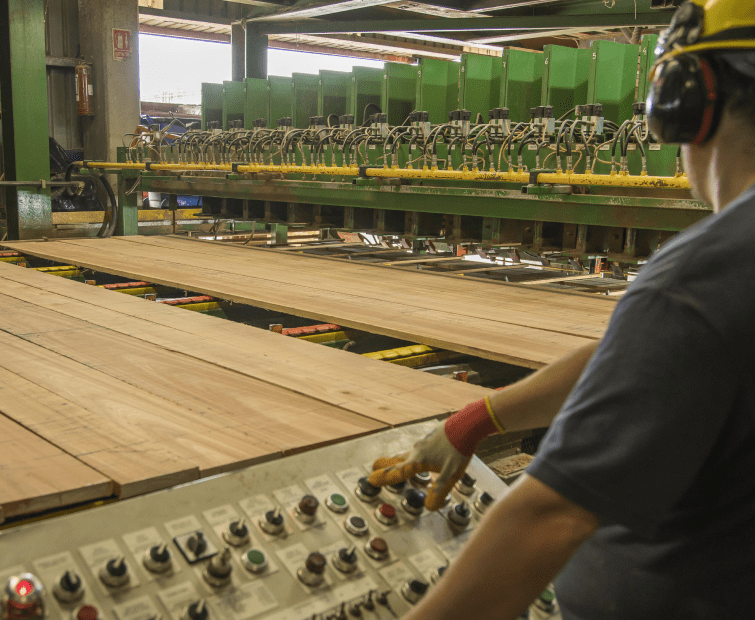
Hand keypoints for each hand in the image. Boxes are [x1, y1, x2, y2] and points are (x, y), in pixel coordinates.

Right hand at [368, 397, 501, 510]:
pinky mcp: (431, 437)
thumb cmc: (458, 449)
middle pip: (397, 459)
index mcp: (419, 460)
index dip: (384, 478)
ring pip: (408, 452)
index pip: (397, 472)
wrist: (465, 425)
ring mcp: (424, 442)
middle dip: (386, 465)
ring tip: (396, 462)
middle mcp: (418, 450)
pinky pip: (419, 447)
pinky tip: (421, 453)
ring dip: (400, 459)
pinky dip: (414, 453)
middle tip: (375, 467)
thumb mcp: (450, 475)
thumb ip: (439, 491)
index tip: (371, 479)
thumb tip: (429, 507)